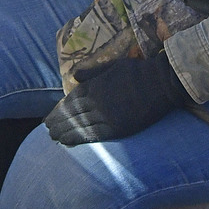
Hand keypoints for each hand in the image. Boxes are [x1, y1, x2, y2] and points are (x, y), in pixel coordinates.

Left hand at [45, 49, 189, 146]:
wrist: (161, 83)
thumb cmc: (137, 72)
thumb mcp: (112, 66)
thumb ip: (92, 72)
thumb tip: (74, 76)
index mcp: (95, 85)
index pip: (71, 100)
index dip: (59, 110)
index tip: (49, 116)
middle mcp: (97, 101)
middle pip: (73, 114)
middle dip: (58, 122)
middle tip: (47, 130)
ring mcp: (107, 116)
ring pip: (80, 125)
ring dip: (65, 132)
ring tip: (54, 137)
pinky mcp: (118, 128)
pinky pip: (93, 135)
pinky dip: (79, 138)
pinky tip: (68, 142)